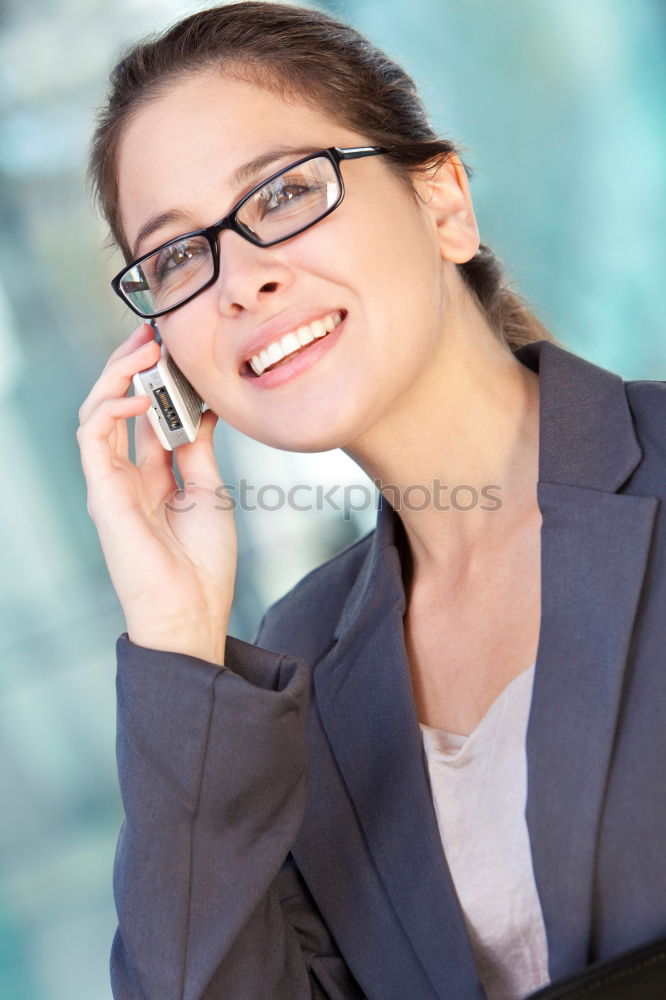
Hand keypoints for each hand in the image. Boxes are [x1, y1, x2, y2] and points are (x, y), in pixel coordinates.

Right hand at [77, 323, 236, 664]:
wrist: (191, 610)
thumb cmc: (201, 562)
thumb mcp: (208, 492)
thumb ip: (196, 449)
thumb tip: (200, 407)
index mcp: (152, 476)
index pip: (146, 413)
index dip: (158, 378)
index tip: (178, 347)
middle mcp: (125, 474)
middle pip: (118, 404)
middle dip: (132, 364)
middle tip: (154, 330)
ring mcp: (109, 481)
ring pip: (98, 410)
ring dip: (118, 374)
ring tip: (146, 347)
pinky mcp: (100, 490)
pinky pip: (92, 435)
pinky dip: (111, 407)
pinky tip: (140, 394)